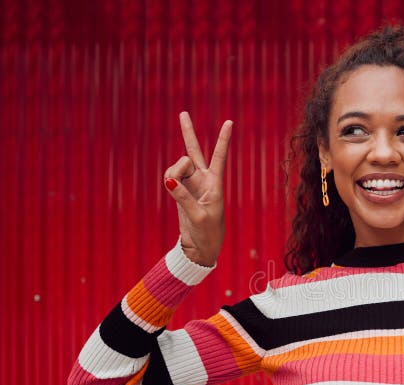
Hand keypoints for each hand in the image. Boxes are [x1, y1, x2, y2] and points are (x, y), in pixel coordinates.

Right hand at [163, 112, 232, 266]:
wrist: (201, 246)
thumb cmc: (208, 233)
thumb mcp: (198, 216)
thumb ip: (183, 198)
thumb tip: (169, 181)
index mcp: (216, 183)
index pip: (220, 157)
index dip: (223, 139)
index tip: (229, 122)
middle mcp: (203, 179)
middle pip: (194, 151)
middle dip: (188, 133)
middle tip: (183, 113)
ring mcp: (190, 184)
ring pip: (176, 167)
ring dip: (172, 174)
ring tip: (175, 190)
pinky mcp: (180, 190)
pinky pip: (169, 178)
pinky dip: (168, 182)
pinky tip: (171, 190)